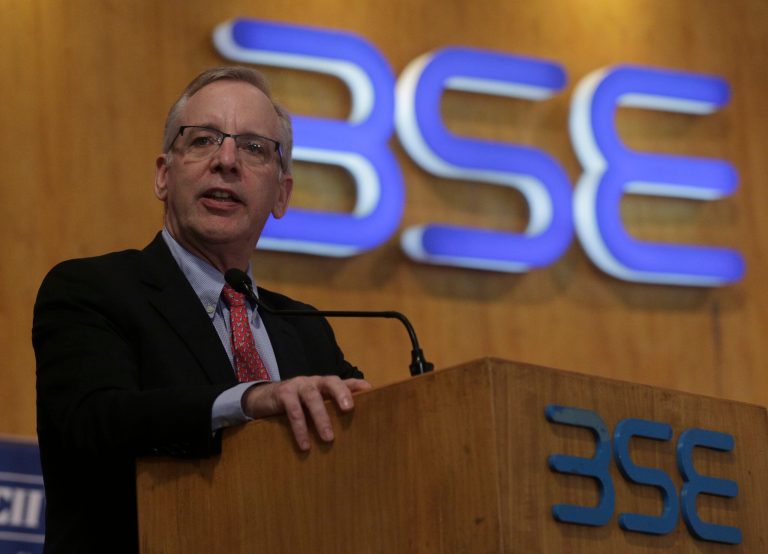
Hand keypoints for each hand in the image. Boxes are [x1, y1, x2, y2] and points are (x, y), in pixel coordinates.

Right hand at [241, 376, 371, 450]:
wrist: (263, 399)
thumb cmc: (296, 404)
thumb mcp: (315, 405)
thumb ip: (332, 408)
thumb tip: (357, 422)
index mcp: (324, 384)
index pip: (343, 381)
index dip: (356, 385)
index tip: (370, 391)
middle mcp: (313, 381)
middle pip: (330, 382)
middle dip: (340, 393)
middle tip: (348, 409)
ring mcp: (298, 385)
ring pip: (312, 397)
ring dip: (321, 417)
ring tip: (329, 438)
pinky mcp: (283, 393)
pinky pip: (293, 411)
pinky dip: (300, 428)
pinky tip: (305, 444)